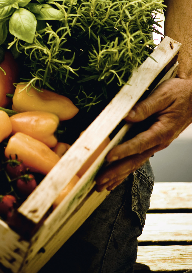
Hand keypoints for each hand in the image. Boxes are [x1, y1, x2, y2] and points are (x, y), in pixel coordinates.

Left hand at [95, 77, 191, 191]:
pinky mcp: (153, 142)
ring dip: (118, 175)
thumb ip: (145, 106)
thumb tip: (127, 116)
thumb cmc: (179, 92)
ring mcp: (156, 144)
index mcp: (161, 131)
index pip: (139, 143)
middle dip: (116, 172)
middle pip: (135, 161)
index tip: (108, 157)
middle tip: (99, 182)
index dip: (123, 150)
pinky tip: (116, 179)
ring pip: (135, 164)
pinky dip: (125, 170)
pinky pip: (137, 159)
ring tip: (102, 186)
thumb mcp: (163, 95)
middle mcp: (159, 142)